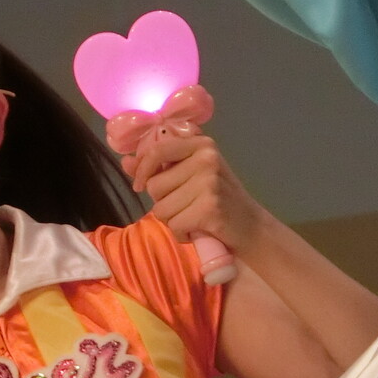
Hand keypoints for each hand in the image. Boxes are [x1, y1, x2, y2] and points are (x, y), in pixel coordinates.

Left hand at [124, 134, 265, 252]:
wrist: (252, 227)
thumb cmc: (218, 199)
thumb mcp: (190, 175)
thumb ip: (158, 167)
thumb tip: (125, 161)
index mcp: (201, 144)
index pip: (157, 151)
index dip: (142, 170)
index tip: (139, 185)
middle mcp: (206, 158)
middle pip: (154, 185)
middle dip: (163, 201)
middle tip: (186, 205)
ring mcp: (209, 182)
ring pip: (160, 208)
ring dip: (172, 220)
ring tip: (193, 217)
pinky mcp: (209, 207)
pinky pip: (173, 225)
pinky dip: (182, 233)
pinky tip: (199, 229)